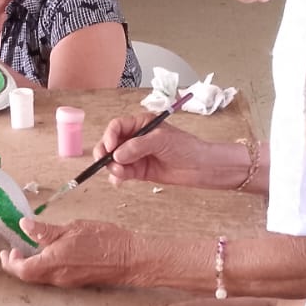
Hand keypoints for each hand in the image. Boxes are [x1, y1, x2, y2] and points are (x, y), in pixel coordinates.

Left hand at [0, 219, 141, 287]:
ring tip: (30, 250)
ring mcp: (67, 281)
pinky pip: (53, 277)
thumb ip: (45, 230)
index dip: (10, 262)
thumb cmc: (105, 241)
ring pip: (40, 277)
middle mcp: (58, 277)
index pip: (21, 269)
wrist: (130, 258)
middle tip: (14, 251)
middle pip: (28, 276)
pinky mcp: (76, 281)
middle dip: (17, 264)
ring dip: (31, 266)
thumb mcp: (71, 228)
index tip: (7, 251)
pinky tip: (50, 254)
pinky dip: (44, 267)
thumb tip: (25, 226)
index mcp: (53, 263)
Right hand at [95, 115, 226, 187]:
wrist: (200, 167)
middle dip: (105, 153)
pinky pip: (121, 173)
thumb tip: (117, 155)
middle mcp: (135, 138)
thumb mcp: (161, 140)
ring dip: (112, 166)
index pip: (117, 126)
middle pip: (111, 143)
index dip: (110, 136)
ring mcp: (136, 155)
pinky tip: (119, 181)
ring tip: (120, 173)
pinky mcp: (138, 171)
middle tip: (105, 162)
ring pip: (114, 159)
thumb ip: (137, 146)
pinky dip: (117, 177)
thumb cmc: (185, 147)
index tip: (110, 148)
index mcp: (141, 124)